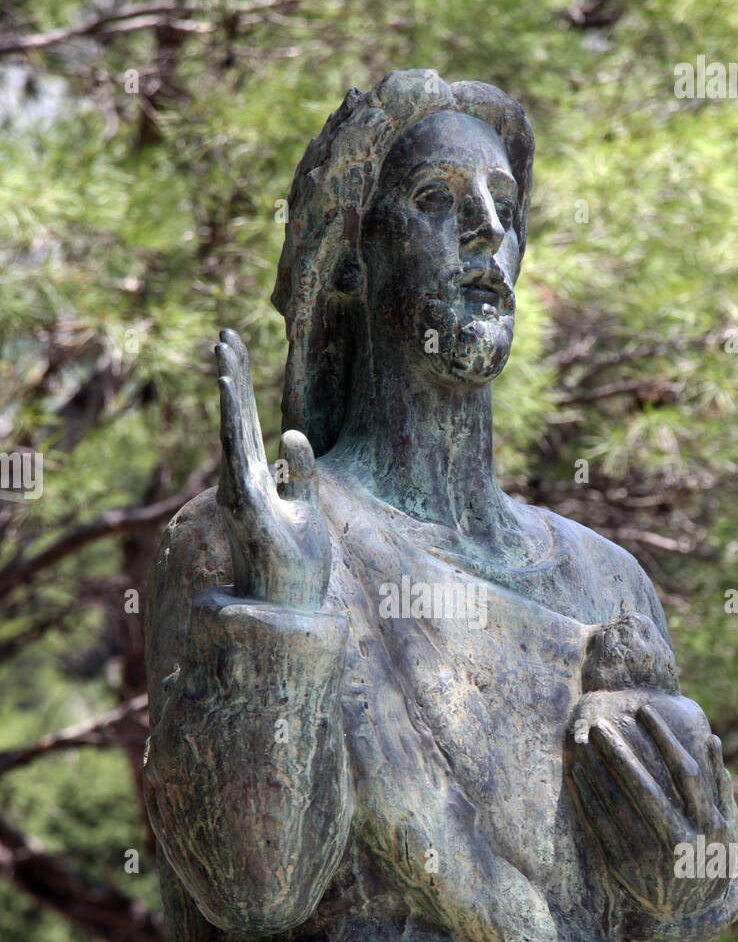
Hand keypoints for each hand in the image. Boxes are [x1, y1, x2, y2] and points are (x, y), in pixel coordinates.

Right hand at [215, 329, 330, 607]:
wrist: (290, 610)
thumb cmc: (295, 567)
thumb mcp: (308, 509)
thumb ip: (301, 472)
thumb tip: (293, 432)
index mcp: (256, 479)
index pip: (248, 422)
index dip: (242, 384)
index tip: (235, 344)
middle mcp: (241, 481)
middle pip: (237, 418)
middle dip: (232, 373)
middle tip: (224, 331)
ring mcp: (241, 492)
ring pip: (233, 429)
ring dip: (230, 389)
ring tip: (225, 349)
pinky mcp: (247, 503)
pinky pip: (237, 454)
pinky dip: (232, 420)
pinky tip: (229, 389)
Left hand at [569, 690, 737, 921]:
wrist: (689, 912)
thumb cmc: (706, 854)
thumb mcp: (723, 825)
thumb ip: (718, 784)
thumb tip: (711, 741)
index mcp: (709, 825)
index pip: (685, 772)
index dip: (664, 739)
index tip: (644, 710)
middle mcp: (682, 841)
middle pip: (647, 788)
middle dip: (622, 752)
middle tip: (600, 723)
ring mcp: (653, 857)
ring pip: (620, 807)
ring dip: (598, 772)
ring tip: (582, 743)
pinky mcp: (626, 869)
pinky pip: (602, 829)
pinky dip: (588, 799)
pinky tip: (576, 775)